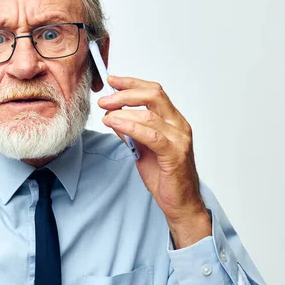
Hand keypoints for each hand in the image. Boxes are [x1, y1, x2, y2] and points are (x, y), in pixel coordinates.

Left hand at [99, 76, 210, 247]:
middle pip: (153, 95)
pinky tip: (115, 124)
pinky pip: (151, 135)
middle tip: (104, 99)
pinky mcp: (175, 154)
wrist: (180, 203)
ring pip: (150, 114)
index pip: (154, 92)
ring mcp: (179, 139)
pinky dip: (130, 126)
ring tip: (106, 114)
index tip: (112, 81)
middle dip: (125, 93)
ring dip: (123, 110)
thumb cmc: (165, 176)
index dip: (132, 83)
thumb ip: (131, 132)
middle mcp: (179, 125)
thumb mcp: (142, 149)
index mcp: (173, 120)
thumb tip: (114, 117)